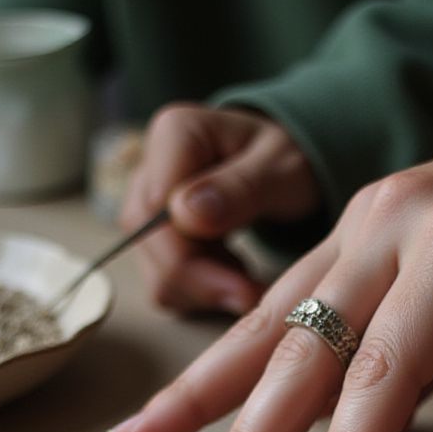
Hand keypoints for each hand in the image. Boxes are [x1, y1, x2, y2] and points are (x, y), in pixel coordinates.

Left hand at [108, 49, 432, 431]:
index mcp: (372, 243)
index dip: (207, 388)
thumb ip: (418, 353)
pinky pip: (394, 364)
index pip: (271, 326)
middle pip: (269, 343)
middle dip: (204, 421)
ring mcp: (414, 236)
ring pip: (314, 355)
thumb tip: (369, 416)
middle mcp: (373, 231)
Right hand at [121, 104, 321, 314]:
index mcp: (175, 135)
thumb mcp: (280, 169)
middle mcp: (150, 169)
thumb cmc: (286, 160)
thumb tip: (185, 216)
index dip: (191, 259)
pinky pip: (166, 284)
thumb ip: (239, 188)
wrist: (284, 167)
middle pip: (151, 247)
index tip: (243, 286)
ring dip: (205, 290)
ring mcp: (146, 207)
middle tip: (254, 296)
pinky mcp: (154, 239)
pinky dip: (202, 294)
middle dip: (204, 283)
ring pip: (156, 272)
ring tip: (248, 277)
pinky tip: (231, 275)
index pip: (155, 213)